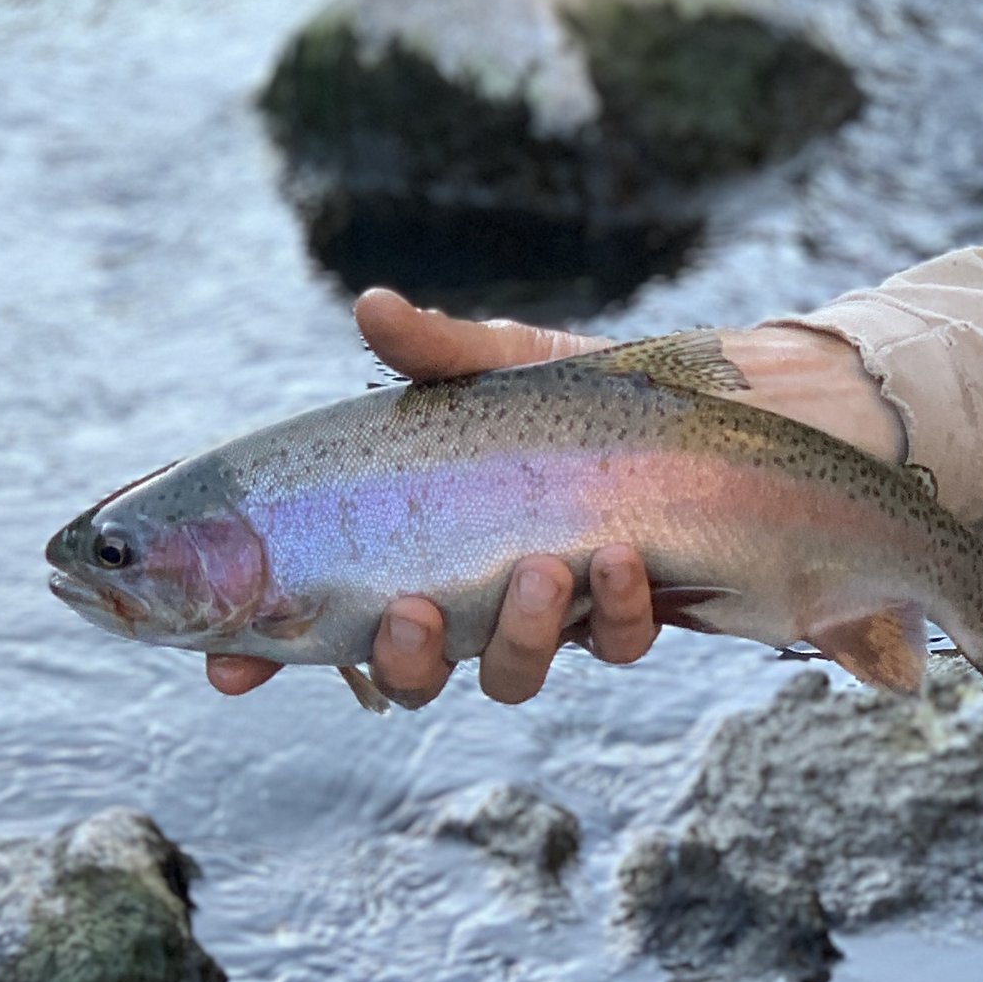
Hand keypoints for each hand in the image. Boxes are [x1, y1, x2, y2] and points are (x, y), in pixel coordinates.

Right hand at [206, 285, 903, 709]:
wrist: (754, 413)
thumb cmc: (616, 394)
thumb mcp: (523, 362)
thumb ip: (442, 351)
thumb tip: (369, 306)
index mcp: (433, 540)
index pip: (329, 612)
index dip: (271, 654)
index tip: (228, 670)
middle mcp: (484, 592)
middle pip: (411, 669)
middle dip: (401, 660)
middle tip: (414, 616)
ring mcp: (559, 615)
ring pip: (510, 674)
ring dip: (519, 637)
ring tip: (544, 575)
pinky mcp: (637, 620)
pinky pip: (612, 646)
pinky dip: (611, 613)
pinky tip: (621, 561)